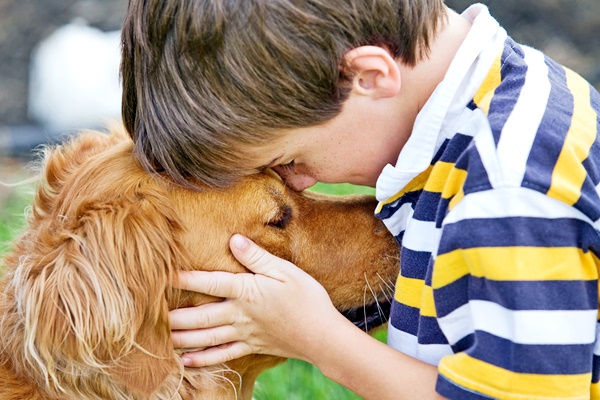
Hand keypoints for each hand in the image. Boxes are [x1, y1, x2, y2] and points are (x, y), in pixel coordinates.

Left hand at [169, 234, 341, 366]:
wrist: (323, 335)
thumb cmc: (307, 299)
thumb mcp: (285, 271)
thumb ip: (257, 257)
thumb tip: (233, 239)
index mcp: (247, 291)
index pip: (209, 282)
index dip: (185, 277)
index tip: (162, 273)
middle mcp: (240, 314)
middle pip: (200, 315)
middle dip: (174, 315)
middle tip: (151, 314)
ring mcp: (244, 333)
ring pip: (206, 337)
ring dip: (182, 338)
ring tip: (160, 338)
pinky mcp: (251, 347)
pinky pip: (222, 355)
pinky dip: (203, 359)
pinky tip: (186, 361)